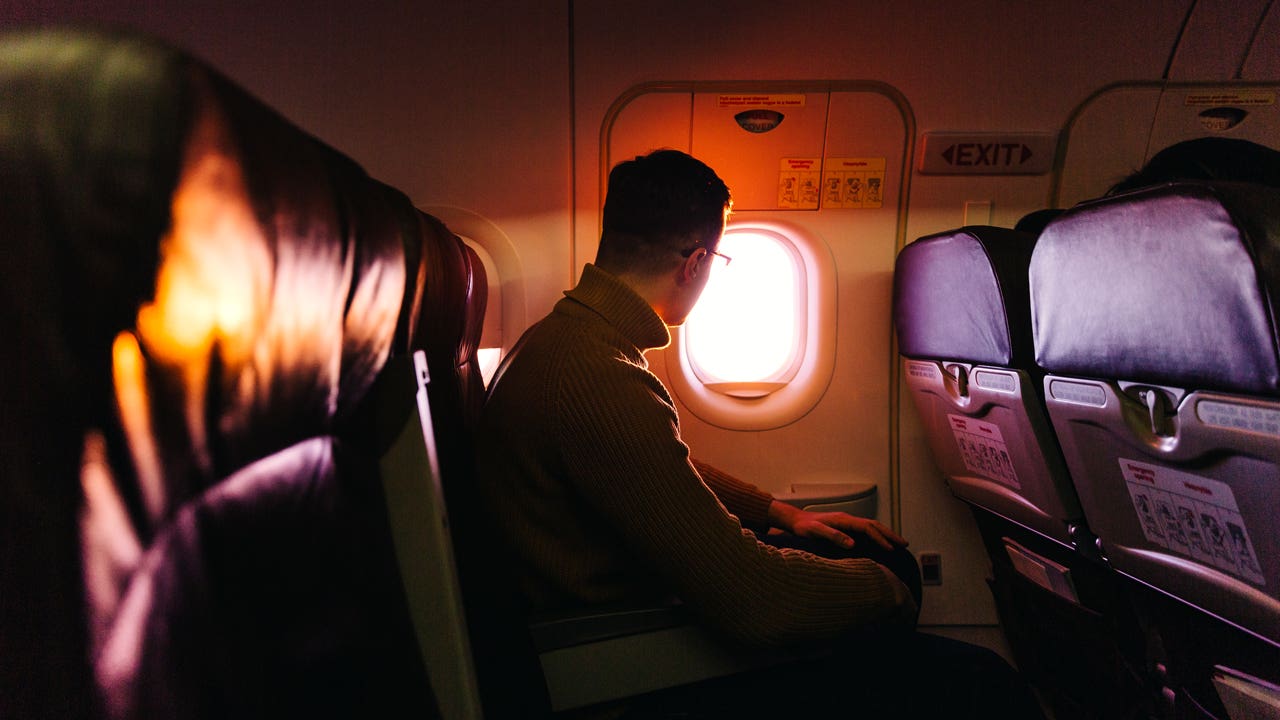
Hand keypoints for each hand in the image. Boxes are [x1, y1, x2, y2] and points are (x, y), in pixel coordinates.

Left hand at [768, 502, 908, 550]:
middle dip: (890, 534)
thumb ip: (833, 536)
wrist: (795, 520)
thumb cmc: (803, 528)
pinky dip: (877, 534)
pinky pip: (866, 529)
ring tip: (898, 543)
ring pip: (872, 526)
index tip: (890, 549)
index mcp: (843, 520)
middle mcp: (848, 519)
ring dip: (886, 534)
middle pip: (874, 525)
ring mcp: (847, 522)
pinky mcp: (845, 526)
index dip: (880, 538)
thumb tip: (852, 543)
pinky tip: (881, 542)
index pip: (867, 528)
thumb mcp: (815, 532)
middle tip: (905, 544)